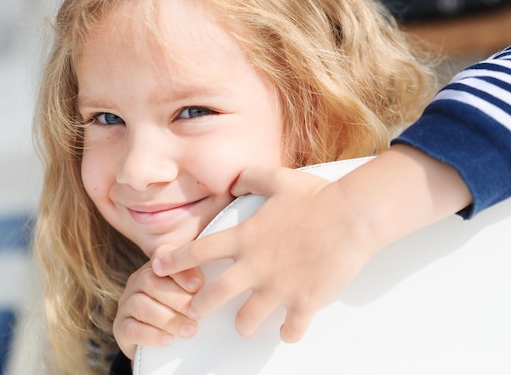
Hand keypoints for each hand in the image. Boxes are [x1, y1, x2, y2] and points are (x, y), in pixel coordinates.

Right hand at [113, 246, 203, 358]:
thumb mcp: (192, 294)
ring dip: (168, 319)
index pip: (163, 255)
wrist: (158, 342)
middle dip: (178, 299)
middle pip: (151, 281)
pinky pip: (131, 328)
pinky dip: (152, 335)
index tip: (199, 285)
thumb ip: (201, 284)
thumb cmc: (182, 311)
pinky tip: (168, 340)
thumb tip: (223, 283)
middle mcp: (137, 280)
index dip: (181, 270)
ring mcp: (126, 303)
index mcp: (156, 266)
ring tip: (190, 330)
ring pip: (141, 305)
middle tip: (199, 314)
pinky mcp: (120, 327)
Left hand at [152, 166, 380, 342]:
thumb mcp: (278, 178)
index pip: (199, 251)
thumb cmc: (316, 196)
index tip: (158, 267)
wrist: (351, 216)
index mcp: (246, 238)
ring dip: (244, 325)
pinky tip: (289, 329)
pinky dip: (289, 331)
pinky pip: (291, 328)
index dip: (175, 260)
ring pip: (248, 320)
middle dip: (199, 307)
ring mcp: (279, 287)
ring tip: (246, 325)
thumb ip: (250, 178)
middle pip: (214, 296)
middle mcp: (256, 266)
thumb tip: (235, 181)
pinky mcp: (305, 301)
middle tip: (196, 311)